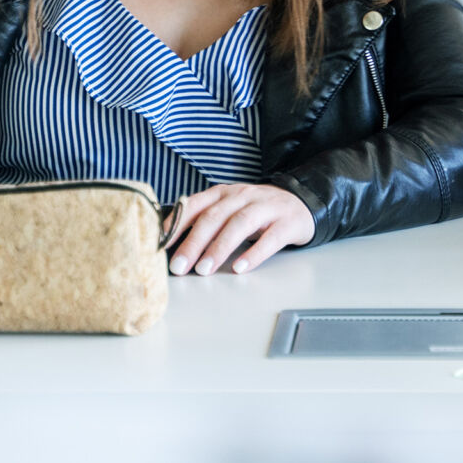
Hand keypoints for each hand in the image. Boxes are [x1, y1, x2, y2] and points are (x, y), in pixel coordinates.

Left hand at [165, 182, 315, 274]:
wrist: (302, 204)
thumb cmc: (258, 212)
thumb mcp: (230, 210)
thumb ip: (205, 221)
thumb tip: (170, 245)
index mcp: (225, 193)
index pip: (196, 204)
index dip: (177, 223)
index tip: (160, 244)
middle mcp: (244, 196)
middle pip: (215, 216)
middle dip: (194, 242)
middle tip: (179, 267)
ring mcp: (267, 207)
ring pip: (240, 223)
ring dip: (219, 247)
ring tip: (205, 269)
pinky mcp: (288, 222)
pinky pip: (270, 238)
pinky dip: (254, 253)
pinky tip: (240, 267)